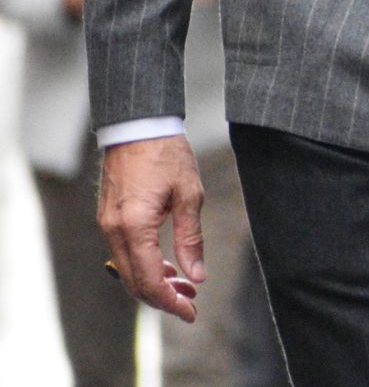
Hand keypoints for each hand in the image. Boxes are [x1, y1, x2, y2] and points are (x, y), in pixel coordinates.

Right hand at [98, 135, 204, 321]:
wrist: (138, 123)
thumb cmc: (166, 153)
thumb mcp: (188, 194)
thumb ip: (190, 238)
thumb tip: (196, 275)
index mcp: (135, 226)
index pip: (149, 281)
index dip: (170, 303)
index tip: (191, 312)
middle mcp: (114, 230)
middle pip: (134, 282)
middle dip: (163, 298)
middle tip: (191, 301)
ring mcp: (107, 223)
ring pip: (127, 269)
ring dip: (153, 281)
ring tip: (183, 283)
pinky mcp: (108, 216)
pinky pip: (123, 252)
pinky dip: (143, 264)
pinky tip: (165, 263)